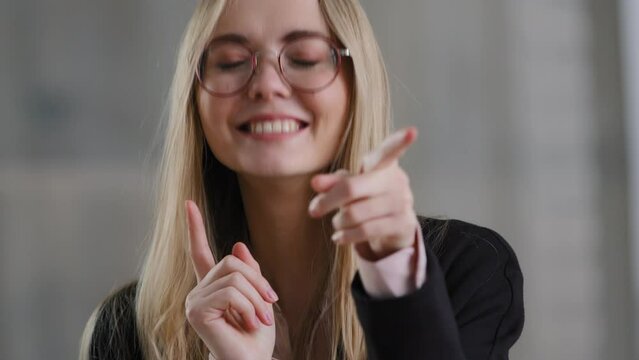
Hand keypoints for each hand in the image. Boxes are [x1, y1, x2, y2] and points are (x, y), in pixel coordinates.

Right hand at [184, 200, 276, 359]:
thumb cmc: (256, 337)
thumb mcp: (260, 298)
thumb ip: (249, 273)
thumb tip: (237, 245)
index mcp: (212, 286)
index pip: (200, 251)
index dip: (195, 228)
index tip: (189, 204)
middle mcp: (198, 290)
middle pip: (232, 262)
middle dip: (258, 281)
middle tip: (270, 302)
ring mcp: (195, 301)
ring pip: (234, 277)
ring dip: (256, 298)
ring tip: (261, 319)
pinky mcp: (197, 311)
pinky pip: (231, 293)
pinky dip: (249, 307)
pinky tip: (252, 323)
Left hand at [308, 127, 418, 259]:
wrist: (395, 225)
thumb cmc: (369, 197)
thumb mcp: (351, 185)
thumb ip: (333, 182)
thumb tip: (315, 183)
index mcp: (382, 164)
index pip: (389, 151)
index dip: (400, 142)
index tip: (411, 132)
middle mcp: (395, 180)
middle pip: (351, 188)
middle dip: (327, 201)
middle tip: (314, 210)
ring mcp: (401, 202)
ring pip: (355, 214)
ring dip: (338, 222)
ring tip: (337, 223)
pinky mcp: (402, 223)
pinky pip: (365, 231)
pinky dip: (346, 236)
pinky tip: (339, 238)